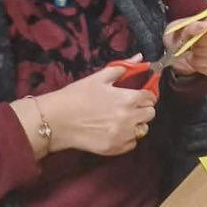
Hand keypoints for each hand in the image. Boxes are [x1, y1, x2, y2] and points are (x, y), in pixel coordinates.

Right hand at [39, 61, 157, 156]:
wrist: (56, 120)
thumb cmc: (76, 96)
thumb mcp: (99, 78)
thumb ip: (123, 68)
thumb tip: (139, 57)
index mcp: (128, 98)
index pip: (151, 98)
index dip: (145, 95)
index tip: (138, 96)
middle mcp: (129, 118)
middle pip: (150, 114)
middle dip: (142, 109)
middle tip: (129, 108)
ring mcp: (122, 135)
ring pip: (143, 130)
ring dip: (136, 124)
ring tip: (121, 120)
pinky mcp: (114, 149)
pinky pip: (132, 144)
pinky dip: (127, 138)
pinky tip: (114, 131)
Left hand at [165, 15, 206, 77]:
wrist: (176, 49)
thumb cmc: (178, 36)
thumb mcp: (178, 29)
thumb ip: (190, 27)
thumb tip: (204, 25)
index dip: (206, 37)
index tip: (194, 42)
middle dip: (200, 50)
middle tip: (191, 48)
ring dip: (199, 60)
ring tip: (192, 55)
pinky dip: (201, 68)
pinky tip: (197, 61)